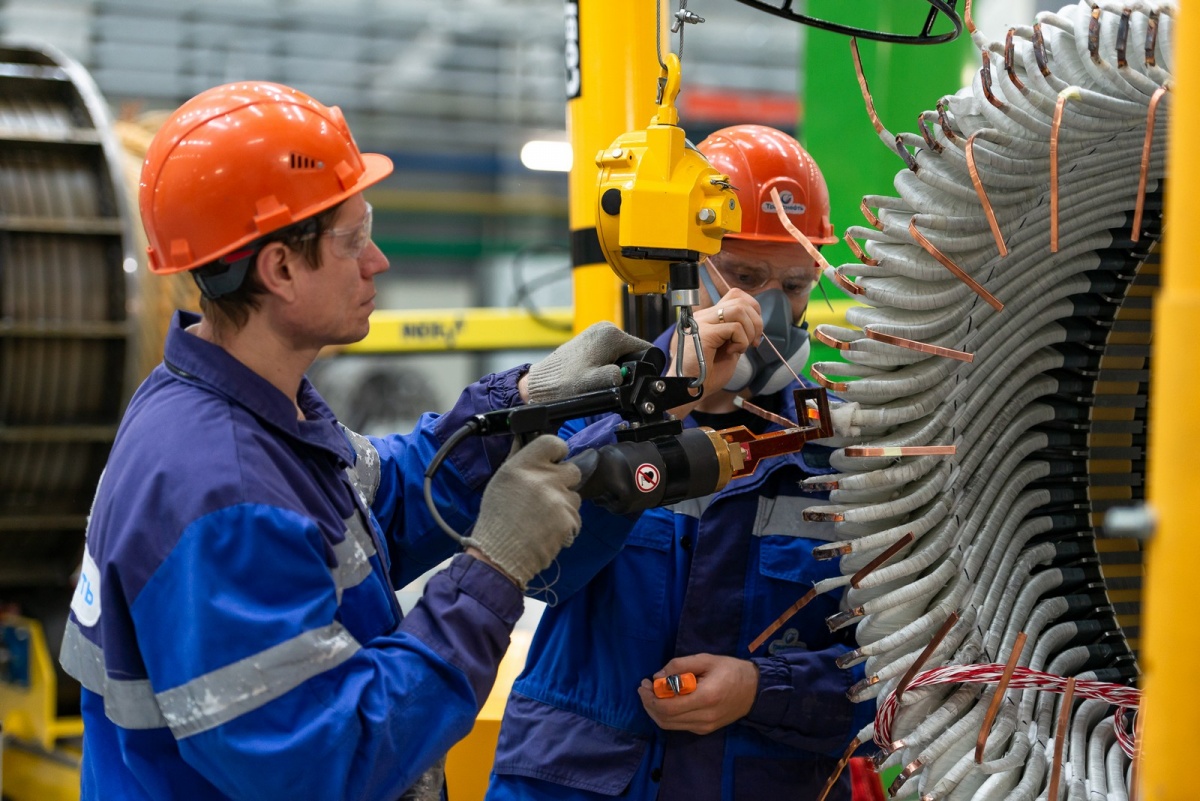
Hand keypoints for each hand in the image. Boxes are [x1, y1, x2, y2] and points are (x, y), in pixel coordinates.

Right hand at [468, 435, 581, 587]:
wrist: (499, 555)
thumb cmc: (497, 519)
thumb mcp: (501, 481)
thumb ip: (518, 459)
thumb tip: (524, 439)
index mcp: (524, 465)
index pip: (554, 442)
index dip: (558, 452)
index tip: (555, 460)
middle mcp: (543, 478)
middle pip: (572, 470)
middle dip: (564, 482)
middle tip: (547, 495)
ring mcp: (558, 500)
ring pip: (575, 496)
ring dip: (564, 506)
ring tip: (543, 518)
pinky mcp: (568, 520)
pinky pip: (575, 518)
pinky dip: (565, 525)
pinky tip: (547, 531)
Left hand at [522, 322, 652, 402]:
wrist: (542, 383)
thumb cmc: (565, 383)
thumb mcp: (597, 383)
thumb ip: (617, 377)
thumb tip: (628, 375)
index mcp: (611, 335)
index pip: (645, 349)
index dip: (645, 367)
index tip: (633, 379)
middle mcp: (605, 328)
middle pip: (633, 351)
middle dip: (629, 367)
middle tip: (613, 381)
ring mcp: (597, 332)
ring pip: (622, 352)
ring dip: (618, 366)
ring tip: (601, 378)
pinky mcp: (590, 339)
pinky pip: (610, 351)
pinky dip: (607, 363)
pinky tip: (595, 373)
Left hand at [637, 653, 758, 734]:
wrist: (755, 691)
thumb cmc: (731, 670)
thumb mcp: (706, 659)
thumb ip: (679, 666)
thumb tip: (657, 677)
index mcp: (705, 698)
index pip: (668, 707)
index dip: (650, 697)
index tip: (644, 683)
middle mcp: (704, 717)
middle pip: (664, 719)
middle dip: (648, 704)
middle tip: (643, 688)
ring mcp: (705, 727)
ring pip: (669, 725)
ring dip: (655, 710)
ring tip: (651, 693)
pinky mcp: (705, 730)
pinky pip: (679, 725)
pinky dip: (666, 715)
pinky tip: (665, 700)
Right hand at [666, 288, 762, 413]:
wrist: (690, 389)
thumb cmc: (707, 374)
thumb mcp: (728, 349)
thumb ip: (738, 334)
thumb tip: (756, 325)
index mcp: (710, 318)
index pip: (736, 295)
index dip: (753, 309)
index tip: (755, 332)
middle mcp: (705, 315)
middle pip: (740, 299)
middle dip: (756, 321)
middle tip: (754, 342)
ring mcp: (703, 322)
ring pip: (738, 310)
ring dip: (749, 331)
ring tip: (742, 347)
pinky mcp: (705, 333)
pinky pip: (734, 328)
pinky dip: (741, 341)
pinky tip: (732, 352)